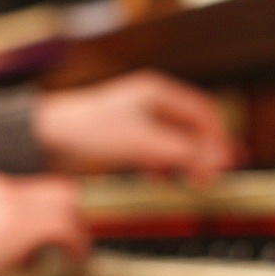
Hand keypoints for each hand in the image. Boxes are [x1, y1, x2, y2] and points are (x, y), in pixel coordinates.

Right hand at [0, 169, 87, 275]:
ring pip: (67, 207)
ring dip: (77, 233)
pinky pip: (65, 228)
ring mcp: (12, 204)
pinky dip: (76, 245)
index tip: (62, 233)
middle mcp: (3, 188)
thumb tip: (25, 251)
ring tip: (76, 257)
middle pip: (61, 190)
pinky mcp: (20, 225)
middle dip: (72, 217)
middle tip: (76, 245)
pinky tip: (74, 262)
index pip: (40, 188)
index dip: (57, 209)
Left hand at [33, 70, 237, 184]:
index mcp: (159, 92)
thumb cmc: (90, 132)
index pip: (204, 113)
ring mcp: (139, 119)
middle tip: (210, 179)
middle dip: (204, 153)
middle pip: (192, 128)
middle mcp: (151, 102)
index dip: (219, 139)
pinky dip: (164, 166)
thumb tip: (221, 161)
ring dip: (185, 162)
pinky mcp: (126, 137)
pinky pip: (156, 151)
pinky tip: (160, 180)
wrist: (46, 138)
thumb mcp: (144, 144)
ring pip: (175, 141)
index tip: (228, 164)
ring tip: (189, 183)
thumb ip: (184, 152)